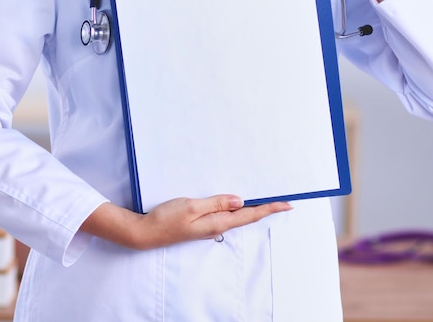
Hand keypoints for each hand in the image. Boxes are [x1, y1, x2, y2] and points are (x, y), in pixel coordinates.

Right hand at [81, 195, 291, 249]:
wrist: (146, 232)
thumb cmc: (167, 219)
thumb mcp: (192, 206)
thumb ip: (217, 203)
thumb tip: (240, 201)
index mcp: (218, 222)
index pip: (249, 215)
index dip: (269, 209)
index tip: (287, 204)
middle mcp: (217, 226)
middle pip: (247, 217)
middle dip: (265, 209)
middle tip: (282, 201)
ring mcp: (209, 226)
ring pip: (236, 216)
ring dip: (251, 208)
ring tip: (265, 200)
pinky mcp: (201, 224)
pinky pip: (224, 215)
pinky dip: (235, 208)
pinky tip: (235, 202)